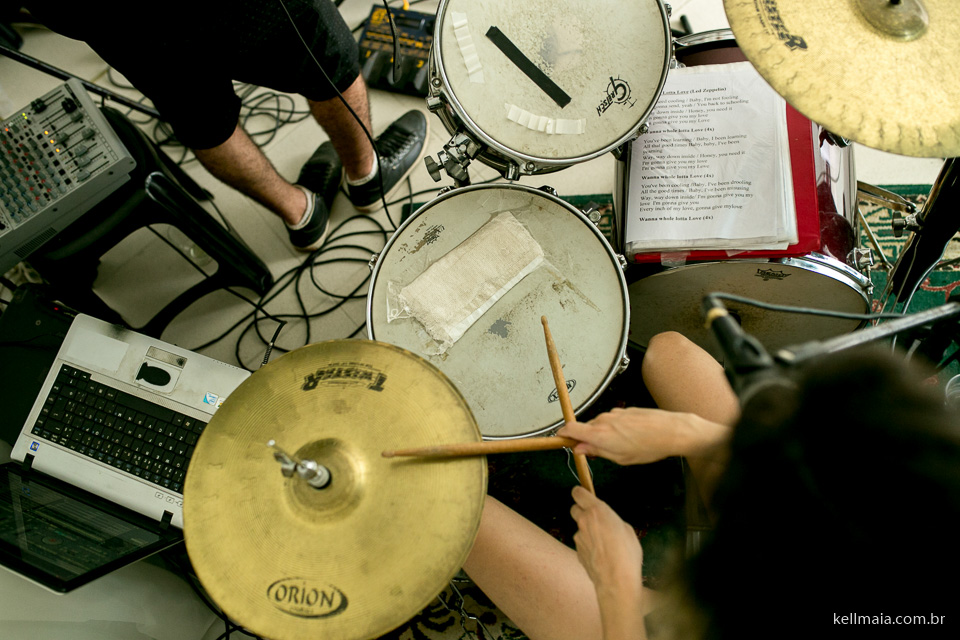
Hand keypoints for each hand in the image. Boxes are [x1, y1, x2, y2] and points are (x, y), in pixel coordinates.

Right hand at [558, 408, 727, 465]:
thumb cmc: (649, 446)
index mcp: (599, 434)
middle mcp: (604, 420)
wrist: (671, 430)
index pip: (570, 428)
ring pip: (600, 425)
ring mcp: (614, 413)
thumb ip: (597, 452)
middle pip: (585, 428)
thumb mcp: (620, 458)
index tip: (562, 440)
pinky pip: (612, 421)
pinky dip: (615, 429)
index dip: (563, 434)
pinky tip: (631, 437)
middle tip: (598, 452)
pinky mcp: (624, 410)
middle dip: (587, 439)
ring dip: (604, 435)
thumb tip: (580, 449)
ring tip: (622, 446)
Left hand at [570, 486, 645, 639]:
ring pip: (580, 529)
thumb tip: (608, 523)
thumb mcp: (627, 530)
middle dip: (582, 511)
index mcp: (597, 511)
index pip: (579, 493)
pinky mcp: (577, 551)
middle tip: (595, 519)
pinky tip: (601, 555)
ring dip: (588, 532)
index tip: (584, 494)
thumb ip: (613, 521)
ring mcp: (579, 537)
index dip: (581, 493)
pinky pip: (582, 544)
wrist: (616, 581)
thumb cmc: (626, 554)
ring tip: (604, 544)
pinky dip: (588, 546)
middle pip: (574, 509)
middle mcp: (584, 521)